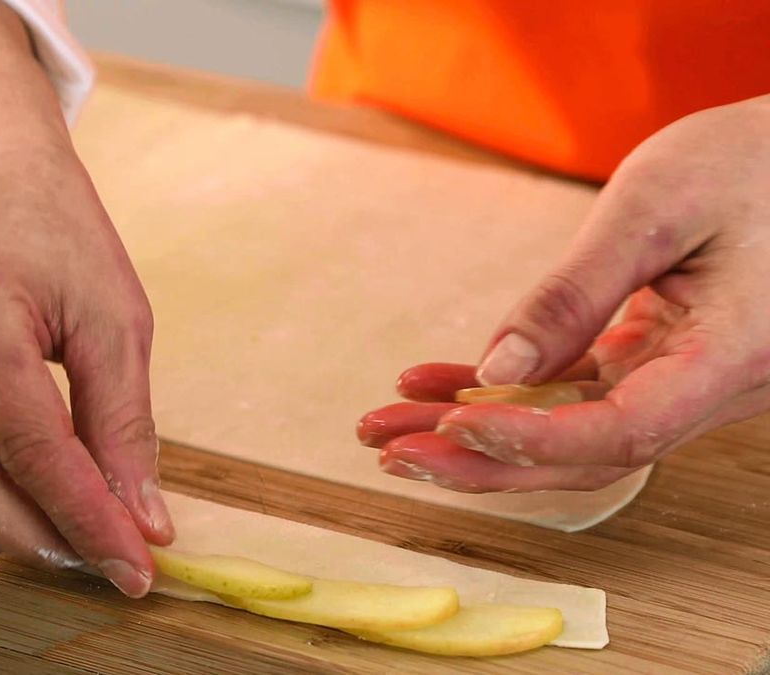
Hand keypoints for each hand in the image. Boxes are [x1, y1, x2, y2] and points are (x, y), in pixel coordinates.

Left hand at [358, 96, 769, 492]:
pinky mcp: (659, 362)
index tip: (454, 424)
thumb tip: (499, 369)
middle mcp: (712, 389)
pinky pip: (576, 394)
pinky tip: (438, 385)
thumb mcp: (656, 206)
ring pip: (572, 432)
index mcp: (732, 356)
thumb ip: (576, 292)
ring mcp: (685, 382)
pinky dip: (508, 392)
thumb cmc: (749, 161)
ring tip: (391, 426)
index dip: (533, 440)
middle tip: (390, 451)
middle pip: (586, 454)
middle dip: (481, 459)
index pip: (625, 431)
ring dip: (479, 433)